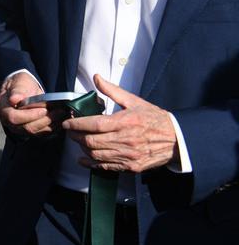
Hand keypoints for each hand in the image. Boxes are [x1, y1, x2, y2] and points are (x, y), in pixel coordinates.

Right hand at [0, 72, 63, 137]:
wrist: (22, 88)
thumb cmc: (20, 83)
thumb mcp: (19, 82)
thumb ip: (17, 90)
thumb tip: (14, 99)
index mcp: (2, 107)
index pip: (13, 117)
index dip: (29, 116)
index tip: (44, 109)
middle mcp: (7, 120)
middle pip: (25, 127)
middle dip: (43, 121)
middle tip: (58, 112)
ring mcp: (17, 127)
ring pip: (34, 132)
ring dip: (49, 125)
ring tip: (61, 115)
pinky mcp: (27, 130)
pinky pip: (39, 134)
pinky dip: (50, 128)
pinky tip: (59, 121)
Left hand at [63, 74, 178, 172]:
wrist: (177, 139)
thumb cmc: (155, 119)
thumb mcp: (135, 101)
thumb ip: (112, 91)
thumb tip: (97, 78)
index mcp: (125, 122)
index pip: (94, 124)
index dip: (76, 124)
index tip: (67, 122)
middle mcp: (126, 140)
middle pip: (92, 141)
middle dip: (75, 135)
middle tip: (69, 130)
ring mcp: (129, 155)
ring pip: (96, 154)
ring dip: (82, 148)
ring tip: (77, 140)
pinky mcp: (131, 166)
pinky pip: (106, 166)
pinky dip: (91, 164)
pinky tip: (83, 159)